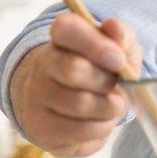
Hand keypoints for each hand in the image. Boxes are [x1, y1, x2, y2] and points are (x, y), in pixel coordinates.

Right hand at [10, 13, 142, 157]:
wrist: (77, 104)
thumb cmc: (103, 71)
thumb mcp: (119, 48)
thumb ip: (121, 34)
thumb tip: (114, 27)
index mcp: (61, 38)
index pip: (67, 29)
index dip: (96, 45)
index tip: (119, 61)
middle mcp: (41, 64)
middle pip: (74, 70)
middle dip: (107, 82)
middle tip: (116, 86)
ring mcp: (35, 96)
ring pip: (80, 104)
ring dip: (109, 108)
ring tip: (113, 105)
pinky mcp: (38, 126)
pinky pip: (79, 130)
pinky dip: (102, 128)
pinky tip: (101, 121)